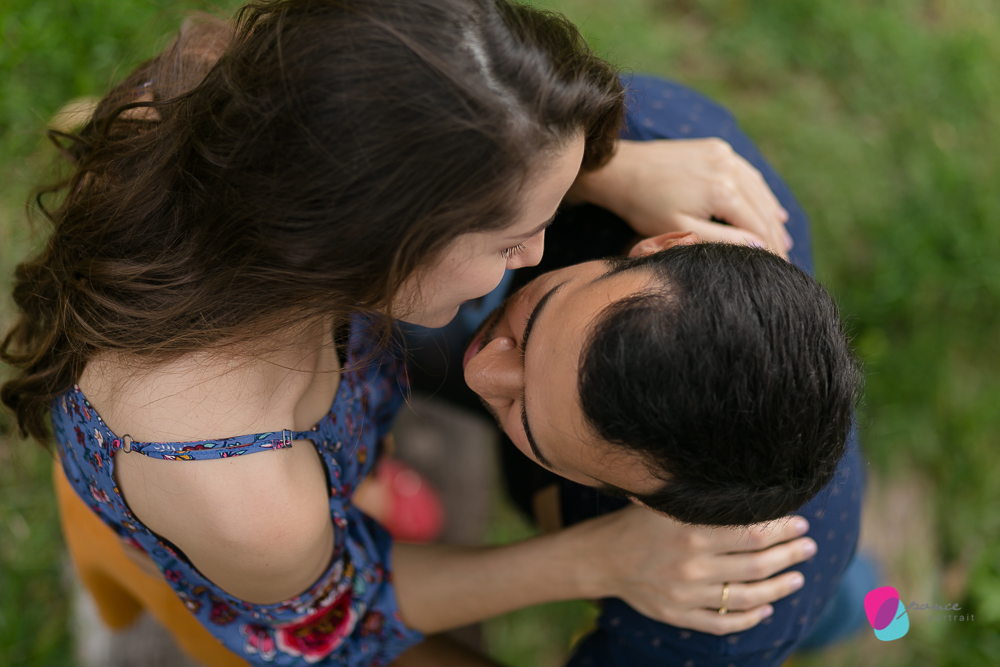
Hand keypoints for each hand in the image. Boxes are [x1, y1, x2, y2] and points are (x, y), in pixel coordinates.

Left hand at [569, 139, 791, 258]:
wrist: (620, 169)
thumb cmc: (645, 206)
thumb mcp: (681, 230)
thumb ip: (722, 239)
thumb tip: (759, 246)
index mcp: (722, 191)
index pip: (758, 226)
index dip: (771, 250)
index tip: (781, 270)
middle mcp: (729, 167)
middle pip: (763, 208)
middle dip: (776, 236)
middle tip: (787, 262)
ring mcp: (725, 154)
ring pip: (759, 189)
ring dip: (772, 215)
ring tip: (783, 241)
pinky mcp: (717, 147)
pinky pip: (748, 174)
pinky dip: (761, 193)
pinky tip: (771, 210)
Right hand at [584, 506, 814, 634]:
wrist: (600, 558)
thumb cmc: (635, 523)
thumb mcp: (666, 504)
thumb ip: (703, 501)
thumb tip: (746, 485)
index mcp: (690, 533)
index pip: (752, 534)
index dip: (782, 529)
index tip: (800, 523)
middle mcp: (692, 567)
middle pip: (756, 565)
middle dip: (790, 556)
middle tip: (809, 548)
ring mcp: (686, 596)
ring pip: (746, 598)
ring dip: (779, 588)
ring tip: (797, 578)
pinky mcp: (679, 616)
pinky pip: (722, 624)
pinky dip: (749, 619)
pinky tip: (766, 609)